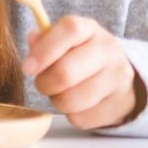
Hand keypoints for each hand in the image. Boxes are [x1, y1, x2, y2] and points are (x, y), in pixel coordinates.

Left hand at [22, 15, 139, 129]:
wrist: (119, 78)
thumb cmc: (80, 56)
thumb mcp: (65, 41)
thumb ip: (45, 39)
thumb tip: (32, 37)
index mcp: (90, 29)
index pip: (68, 30)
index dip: (43, 50)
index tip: (27, 68)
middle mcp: (108, 50)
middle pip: (65, 72)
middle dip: (44, 83)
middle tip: (42, 84)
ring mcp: (118, 78)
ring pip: (70, 100)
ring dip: (57, 101)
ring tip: (61, 93)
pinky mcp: (120, 104)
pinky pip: (81, 118)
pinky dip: (72, 115)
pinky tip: (78, 105)